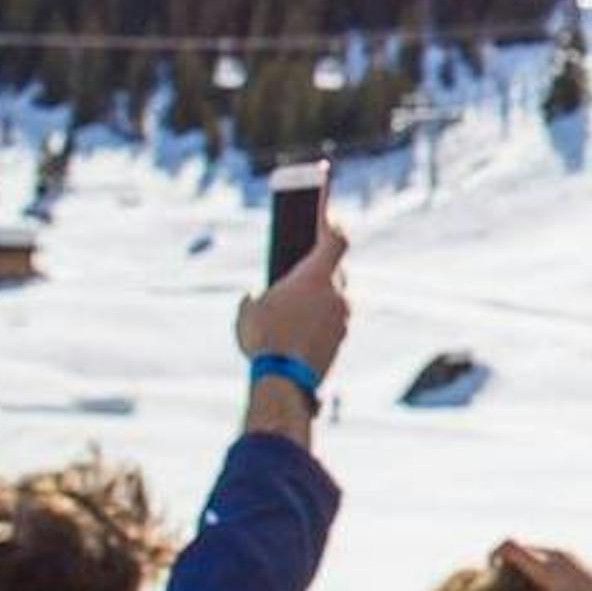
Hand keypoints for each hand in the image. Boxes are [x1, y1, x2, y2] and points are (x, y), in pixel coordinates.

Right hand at [236, 221, 350, 382]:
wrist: (284, 380)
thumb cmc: (264, 340)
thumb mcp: (248, 310)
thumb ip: (255, 296)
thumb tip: (254, 298)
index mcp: (317, 278)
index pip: (336, 240)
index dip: (331, 222)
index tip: (325, 210)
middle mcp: (338, 295)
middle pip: (335, 270)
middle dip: (319, 267)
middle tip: (303, 263)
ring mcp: (344, 318)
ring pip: (334, 297)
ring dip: (319, 296)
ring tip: (296, 301)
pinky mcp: (343, 339)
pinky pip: (333, 319)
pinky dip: (321, 318)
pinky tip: (301, 325)